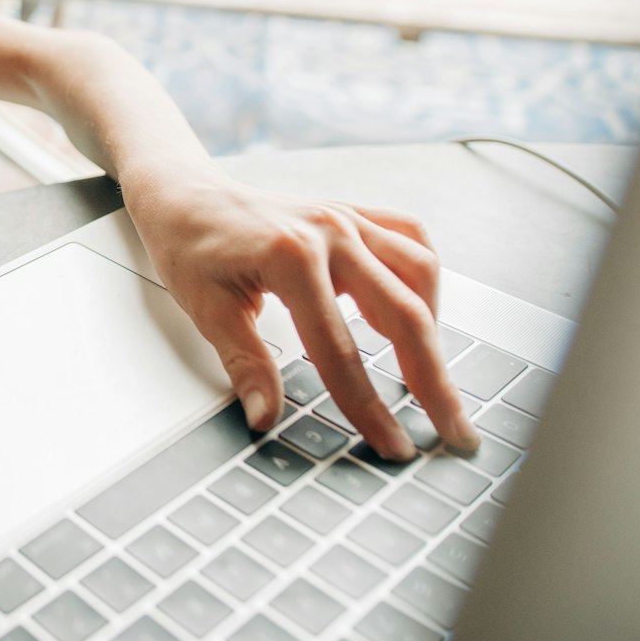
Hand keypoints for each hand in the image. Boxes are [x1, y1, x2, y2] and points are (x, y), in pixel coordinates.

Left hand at [129, 176, 479, 461]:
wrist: (184, 193)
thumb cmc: (188, 246)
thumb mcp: (205, 309)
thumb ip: (244, 364)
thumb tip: (264, 418)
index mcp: (290, 258)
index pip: (340, 352)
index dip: (369, 408)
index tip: (394, 447)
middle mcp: (330, 232)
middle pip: (404, 315)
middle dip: (434, 381)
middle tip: (455, 431)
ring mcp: (347, 218)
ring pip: (420, 273)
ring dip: (435, 329)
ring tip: (434, 379)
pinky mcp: (353, 213)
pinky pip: (411, 239)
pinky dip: (424, 279)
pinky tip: (420, 313)